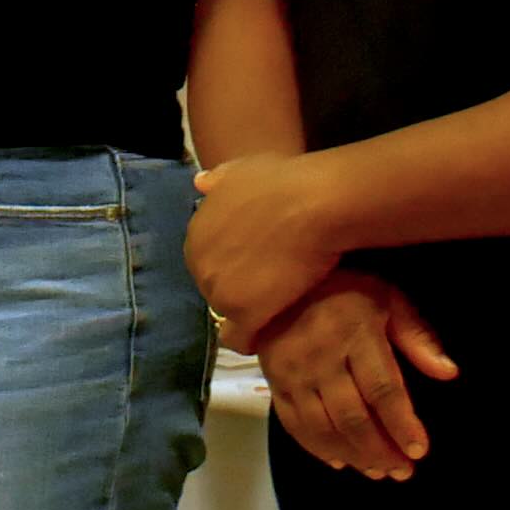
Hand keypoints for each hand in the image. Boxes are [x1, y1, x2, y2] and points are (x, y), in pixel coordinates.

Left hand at [187, 150, 348, 345]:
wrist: (313, 204)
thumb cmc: (284, 182)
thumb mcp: (244, 170)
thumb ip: (220, 180)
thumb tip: (200, 183)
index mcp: (196, 234)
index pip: (209, 261)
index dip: (234, 265)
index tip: (257, 267)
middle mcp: (199, 264)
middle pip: (215, 288)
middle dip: (238, 290)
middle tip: (270, 291)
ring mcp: (219, 291)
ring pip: (227, 313)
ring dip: (247, 314)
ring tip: (275, 313)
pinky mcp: (243, 314)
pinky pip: (239, 338)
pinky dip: (253, 339)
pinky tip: (269, 336)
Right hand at [253, 271, 458, 482]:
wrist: (275, 279)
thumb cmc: (344, 289)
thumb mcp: (387, 298)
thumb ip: (417, 336)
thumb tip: (449, 372)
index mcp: (354, 334)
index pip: (382, 389)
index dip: (401, 424)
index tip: (419, 450)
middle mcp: (320, 358)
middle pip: (352, 416)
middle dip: (380, 450)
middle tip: (402, 471)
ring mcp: (292, 373)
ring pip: (322, 427)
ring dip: (352, 455)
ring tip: (377, 472)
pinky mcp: (273, 382)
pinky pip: (293, 424)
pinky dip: (316, 448)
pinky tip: (339, 462)